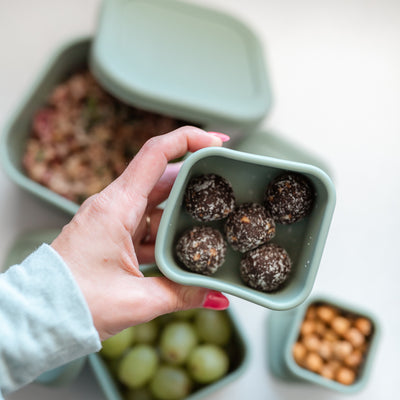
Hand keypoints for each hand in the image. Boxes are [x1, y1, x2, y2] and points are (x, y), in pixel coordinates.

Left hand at [51, 126, 229, 339]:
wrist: (39, 318)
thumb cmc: (75, 303)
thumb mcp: (136, 301)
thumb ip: (182, 294)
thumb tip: (216, 295)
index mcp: (116, 207)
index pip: (155, 154)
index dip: (189, 139)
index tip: (217, 142)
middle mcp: (113, 206)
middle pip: (163, 178)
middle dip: (196, 181)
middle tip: (226, 188)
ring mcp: (113, 220)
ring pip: (157, 204)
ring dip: (182, 213)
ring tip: (212, 223)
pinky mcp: (113, 235)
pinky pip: (147, 225)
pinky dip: (167, 234)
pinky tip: (185, 249)